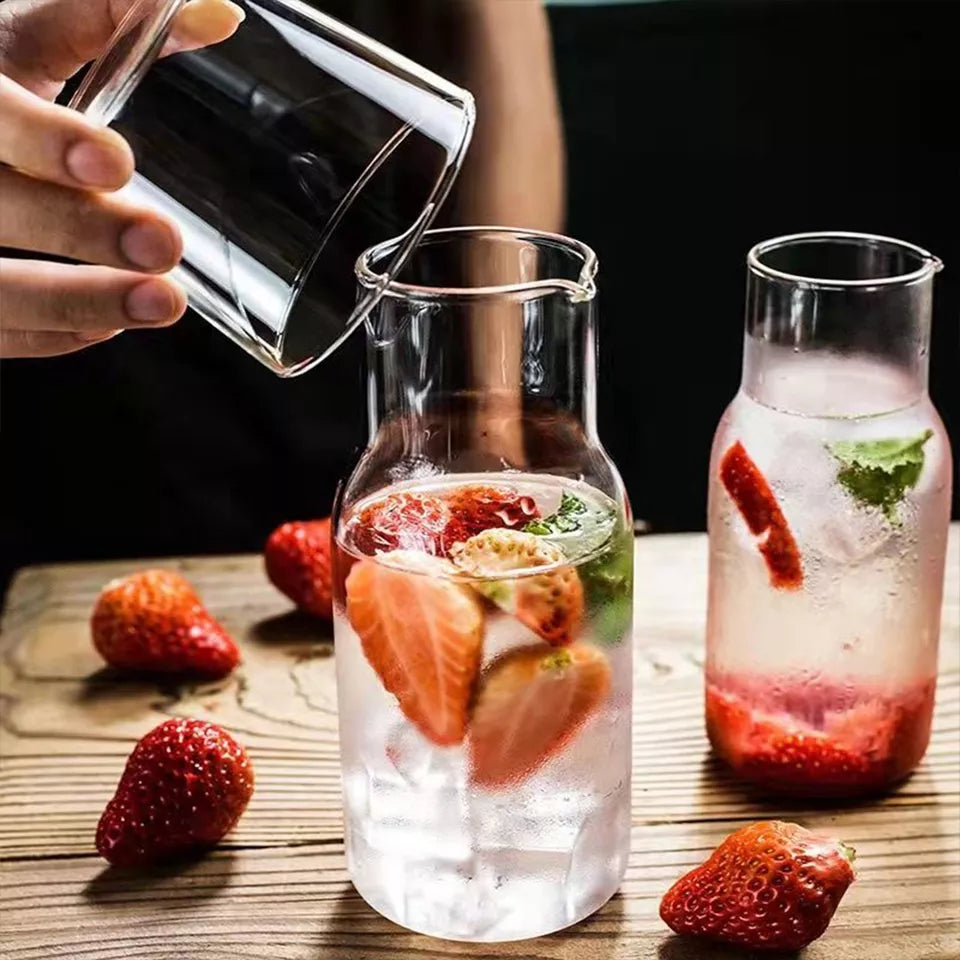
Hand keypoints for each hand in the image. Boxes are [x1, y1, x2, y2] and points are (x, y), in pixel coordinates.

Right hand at [0, 0, 243, 357]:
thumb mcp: (26, 34)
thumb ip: (105, 16)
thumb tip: (219, 15)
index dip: (41, 139)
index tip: (115, 163)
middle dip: (77, 229)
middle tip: (163, 245)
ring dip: (73, 302)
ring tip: (161, 303)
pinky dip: (50, 333)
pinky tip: (109, 326)